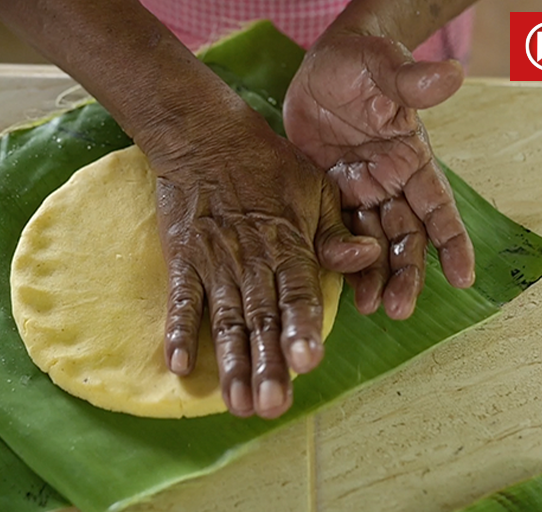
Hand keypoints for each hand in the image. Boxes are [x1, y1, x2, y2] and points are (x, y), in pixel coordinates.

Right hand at [149, 108, 379, 418]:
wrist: (204, 136)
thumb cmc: (267, 163)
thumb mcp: (315, 188)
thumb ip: (336, 232)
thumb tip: (365, 258)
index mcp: (289, 245)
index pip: (298, 295)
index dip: (301, 329)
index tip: (306, 363)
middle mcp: (253, 261)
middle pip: (260, 320)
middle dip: (266, 365)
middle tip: (271, 406)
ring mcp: (215, 263)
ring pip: (225, 321)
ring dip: (230, 364)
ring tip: (237, 403)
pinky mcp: (184, 259)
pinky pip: (181, 300)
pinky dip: (177, 331)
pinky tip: (176, 366)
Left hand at [283, 33, 474, 319]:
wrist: (322, 65)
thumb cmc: (363, 63)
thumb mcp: (385, 68)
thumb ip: (412, 81)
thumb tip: (450, 74)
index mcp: (412, 160)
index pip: (438, 206)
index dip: (452, 242)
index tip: (463, 276)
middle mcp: (389, 183)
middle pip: (405, 237)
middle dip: (405, 274)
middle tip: (399, 308)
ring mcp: (357, 192)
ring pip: (370, 243)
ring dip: (372, 276)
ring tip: (370, 307)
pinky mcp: (325, 195)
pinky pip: (332, 232)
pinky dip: (335, 259)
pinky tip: (334, 288)